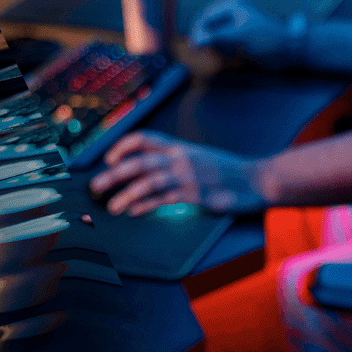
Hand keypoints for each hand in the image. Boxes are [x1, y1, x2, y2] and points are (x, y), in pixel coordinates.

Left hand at [89, 130, 274, 216]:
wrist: (256, 179)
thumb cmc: (226, 171)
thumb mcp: (198, 157)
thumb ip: (175, 161)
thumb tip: (149, 170)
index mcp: (178, 147)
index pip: (143, 139)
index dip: (122, 147)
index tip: (109, 159)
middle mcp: (179, 158)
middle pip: (138, 162)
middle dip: (113, 174)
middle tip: (95, 186)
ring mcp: (187, 176)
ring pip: (147, 182)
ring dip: (125, 194)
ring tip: (111, 206)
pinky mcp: (194, 195)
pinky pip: (164, 199)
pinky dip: (145, 205)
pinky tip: (133, 211)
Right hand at [191, 0, 297, 68]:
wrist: (288, 49)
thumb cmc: (266, 38)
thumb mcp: (240, 36)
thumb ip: (217, 37)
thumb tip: (196, 41)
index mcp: (230, 6)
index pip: (205, 16)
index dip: (197, 31)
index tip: (194, 47)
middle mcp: (229, 14)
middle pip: (206, 25)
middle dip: (203, 39)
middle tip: (199, 54)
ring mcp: (232, 26)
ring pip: (212, 35)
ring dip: (211, 46)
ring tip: (216, 55)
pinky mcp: (236, 38)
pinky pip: (221, 43)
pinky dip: (220, 50)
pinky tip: (226, 57)